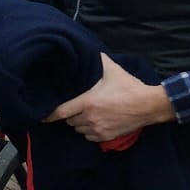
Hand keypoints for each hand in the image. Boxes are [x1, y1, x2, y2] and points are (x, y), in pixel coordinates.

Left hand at [47, 54, 174, 141]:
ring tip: (89, 115)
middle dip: (71, 115)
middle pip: (70, 121)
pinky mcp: (106, 137)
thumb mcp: (113, 71)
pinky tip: (96, 123)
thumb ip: (101, 61)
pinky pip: (90, 137)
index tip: (42, 117)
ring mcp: (97, 129)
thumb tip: (96, 52)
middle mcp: (89, 118)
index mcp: (87, 102)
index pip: (61, 112)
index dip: (49, 115)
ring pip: (79, 130)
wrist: (148, 106)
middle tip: (78, 107)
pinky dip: (90, 132)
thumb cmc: (129, 88)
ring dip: (80, 123)